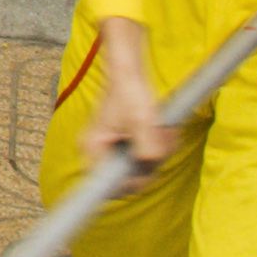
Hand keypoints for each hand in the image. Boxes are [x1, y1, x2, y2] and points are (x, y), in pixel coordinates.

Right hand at [82, 17, 174, 168]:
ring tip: (164, 131)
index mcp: (93, 148)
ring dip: (157, 151)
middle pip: (128, 176)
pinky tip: (161, 130)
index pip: (109, 185)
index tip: (151, 168)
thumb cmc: (130, 93)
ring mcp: (110, 147)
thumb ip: (147, 149)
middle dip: (151, 161)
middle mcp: (97, 151)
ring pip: (139, 165)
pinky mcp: (122, 142)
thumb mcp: (142, 122)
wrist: (129, 71)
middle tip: (163, 141)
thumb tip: (151, 165)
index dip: (132, 183)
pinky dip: (155, 145)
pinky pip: (141, 154)